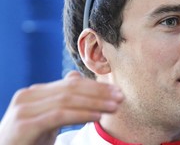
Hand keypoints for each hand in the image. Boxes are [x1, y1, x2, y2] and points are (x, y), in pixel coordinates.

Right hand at [0, 71, 123, 144]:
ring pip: (68, 100)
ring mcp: (24, 110)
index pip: (71, 84)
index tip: (116, 92)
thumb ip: (60, 98)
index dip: (96, 87)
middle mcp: (28, 96)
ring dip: (95, 103)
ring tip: (114, 107)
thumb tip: (75, 76)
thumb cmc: (30, 140)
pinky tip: (98, 116)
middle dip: (99, 93)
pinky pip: (60, 115)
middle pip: (71, 89)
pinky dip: (82, 115)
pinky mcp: (24, 125)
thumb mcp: (47, 118)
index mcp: (35, 92)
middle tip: (120, 97)